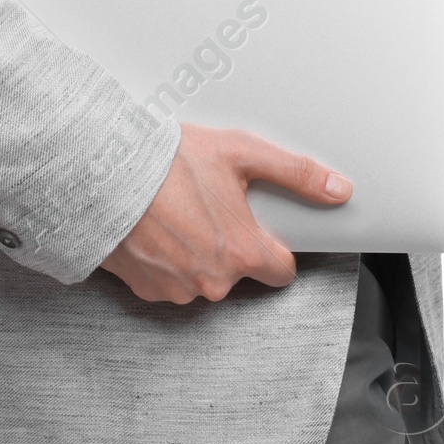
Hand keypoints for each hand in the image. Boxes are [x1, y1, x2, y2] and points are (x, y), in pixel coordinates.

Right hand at [99, 122, 351, 304]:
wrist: (104, 173)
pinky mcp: (146, 291)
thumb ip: (296, 173)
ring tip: (177, 211)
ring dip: (196, 253)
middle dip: (229, 244)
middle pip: (239, 272)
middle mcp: (213, 282)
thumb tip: (339, 189)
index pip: (282, 270)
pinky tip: (156, 228)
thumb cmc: (169, 161)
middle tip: (209, 205)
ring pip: (202, 277)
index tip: (260, 226)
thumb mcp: (241, 152)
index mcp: (243, 253)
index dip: (274, 246)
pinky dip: (166, 261)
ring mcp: (178, 290)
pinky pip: (169, 281)